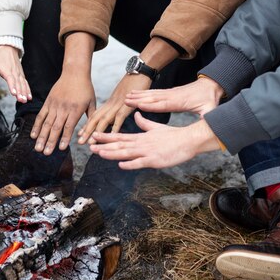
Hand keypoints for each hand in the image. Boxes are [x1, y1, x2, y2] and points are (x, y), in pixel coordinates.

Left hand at [0, 45, 30, 102]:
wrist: (7, 47)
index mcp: (6, 68)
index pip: (10, 78)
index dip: (12, 85)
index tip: (14, 93)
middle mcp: (14, 71)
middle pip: (18, 83)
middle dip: (20, 92)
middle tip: (21, 100)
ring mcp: (18, 73)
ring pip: (22, 84)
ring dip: (24, 92)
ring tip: (25, 100)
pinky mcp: (20, 75)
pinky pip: (25, 83)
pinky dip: (28, 89)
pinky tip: (29, 97)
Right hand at [31, 72, 95, 154]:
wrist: (74, 72)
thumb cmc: (85, 89)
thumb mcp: (92, 103)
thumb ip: (91, 118)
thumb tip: (93, 133)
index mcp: (75, 110)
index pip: (69, 126)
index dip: (65, 138)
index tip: (61, 149)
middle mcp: (63, 109)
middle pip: (55, 127)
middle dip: (50, 141)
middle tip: (46, 153)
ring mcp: (54, 105)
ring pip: (46, 124)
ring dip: (41, 137)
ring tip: (38, 148)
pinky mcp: (48, 102)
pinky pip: (41, 115)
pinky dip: (36, 126)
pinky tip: (33, 135)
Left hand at [78, 73, 151, 143]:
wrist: (140, 70)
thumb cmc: (134, 82)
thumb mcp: (124, 96)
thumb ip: (118, 108)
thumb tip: (114, 119)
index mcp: (110, 103)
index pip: (95, 115)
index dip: (87, 125)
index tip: (79, 134)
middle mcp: (111, 104)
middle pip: (96, 119)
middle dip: (87, 131)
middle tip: (79, 142)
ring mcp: (118, 104)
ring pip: (104, 120)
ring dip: (96, 132)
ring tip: (90, 143)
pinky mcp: (127, 105)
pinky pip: (120, 117)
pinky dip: (115, 127)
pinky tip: (111, 135)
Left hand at [90, 112, 220, 169]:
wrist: (188, 140)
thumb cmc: (173, 135)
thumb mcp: (156, 127)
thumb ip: (144, 123)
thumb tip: (135, 115)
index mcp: (140, 137)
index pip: (120, 136)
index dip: (106, 136)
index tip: (94, 135)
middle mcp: (141, 144)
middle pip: (119, 145)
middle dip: (104, 146)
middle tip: (90, 146)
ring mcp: (147, 152)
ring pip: (126, 153)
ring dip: (112, 153)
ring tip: (99, 153)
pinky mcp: (154, 160)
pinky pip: (140, 163)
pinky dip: (130, 164)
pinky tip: (120, 165)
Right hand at [124, 76, 223, 116]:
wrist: (210, 85)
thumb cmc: (209, 99)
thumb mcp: (210, 109)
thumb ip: (207, 116)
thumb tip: (208, 122)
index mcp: (180, 102)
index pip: (163, 104)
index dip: (151, 105)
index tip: (139, 104)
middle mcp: (172, 96)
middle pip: (152, 98)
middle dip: (139, 99)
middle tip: (126, 100)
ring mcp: (169, 93)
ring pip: (151, 94)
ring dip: (138, 95)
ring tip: (126, 96)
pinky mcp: (168, 92)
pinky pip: (153, 93)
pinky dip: (143, 93)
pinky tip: (135, 94)